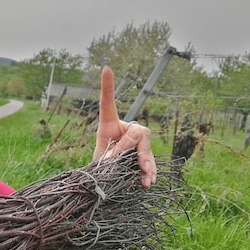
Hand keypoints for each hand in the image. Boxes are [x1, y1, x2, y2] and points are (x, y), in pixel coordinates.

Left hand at [93, 66, 156, 187]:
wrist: (107, 178)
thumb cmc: (99, 165)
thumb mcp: (100, 157)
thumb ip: (106, 155)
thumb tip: (113, 160)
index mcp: (110, 124)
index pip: (108, 104)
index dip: (107, 86)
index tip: (106, 68)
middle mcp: (127, 130)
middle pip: (136, 132)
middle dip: (126, 148)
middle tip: (114, 161)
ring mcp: (138, 144)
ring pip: (146, 147)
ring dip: (145, 162)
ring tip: (144, 176)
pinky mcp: (145, 157)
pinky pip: (150, 162)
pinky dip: (150, 172)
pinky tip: (148, 181)